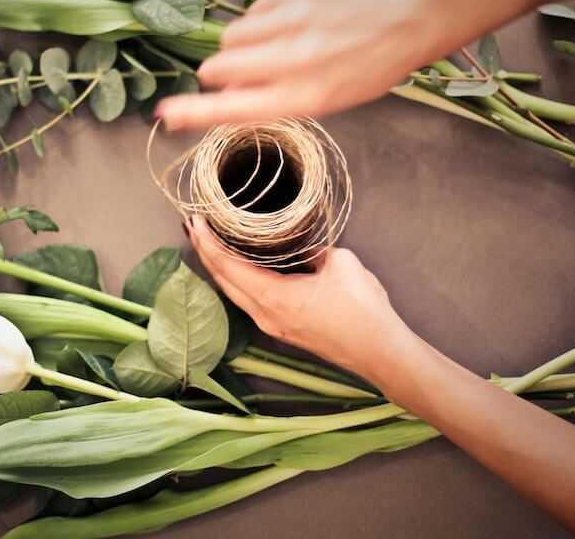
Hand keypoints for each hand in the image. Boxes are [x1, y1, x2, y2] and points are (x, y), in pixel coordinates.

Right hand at [157, 0, 434, 130]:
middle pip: (218, 66)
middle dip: (221, 73)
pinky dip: (263, 20)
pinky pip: (253, 10)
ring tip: (276, 45)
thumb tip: (223, 98)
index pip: (232, 109)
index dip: (193, 112)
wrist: (405, 19)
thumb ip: (270, 100)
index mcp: (302, 96)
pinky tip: (294, 23)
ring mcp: (292, 19)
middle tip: (245, 73)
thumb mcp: (322, 100)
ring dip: (242, 46)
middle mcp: (294, 58)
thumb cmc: (365, 68)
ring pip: (231, 36)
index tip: (166, 113)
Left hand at [186, 216, 413, 378]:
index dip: (207, 242)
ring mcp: (271, 325)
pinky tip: (237, 268)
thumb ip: (313, 249)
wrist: (380, 352)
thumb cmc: (362, 310)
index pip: (227, 266)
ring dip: (219, 267)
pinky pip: (248, 301)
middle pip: (223, 280)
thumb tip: (301, 247)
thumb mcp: (340, 263)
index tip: (194, 222)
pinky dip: (236, 281)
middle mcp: (265, 314)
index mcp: (273, 297)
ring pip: (233, 292)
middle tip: (194, 226)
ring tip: (209, 243)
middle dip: (205, 252)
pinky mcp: (282, 330)